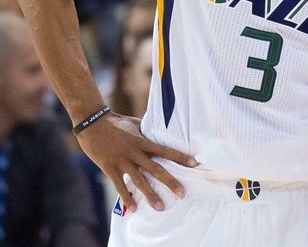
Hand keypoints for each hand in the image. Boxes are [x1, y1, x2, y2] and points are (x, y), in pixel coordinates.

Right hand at [76, 112, 196, 211]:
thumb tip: (159, 128)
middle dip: (170, 182)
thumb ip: (147, 130)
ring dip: (151, 195)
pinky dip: (127, 197)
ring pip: (140, 181)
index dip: (180, 157)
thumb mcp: (135, 123)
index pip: (165, 150)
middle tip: (182, 193)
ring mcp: (122, 161)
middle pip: (156, 169)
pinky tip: (134, 208)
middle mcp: (135, 153)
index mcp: (143, 141)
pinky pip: (120, 185)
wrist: (91, 123)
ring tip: (160, 207)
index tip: (194, 164)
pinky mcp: (109, 168)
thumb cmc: (115, 121)